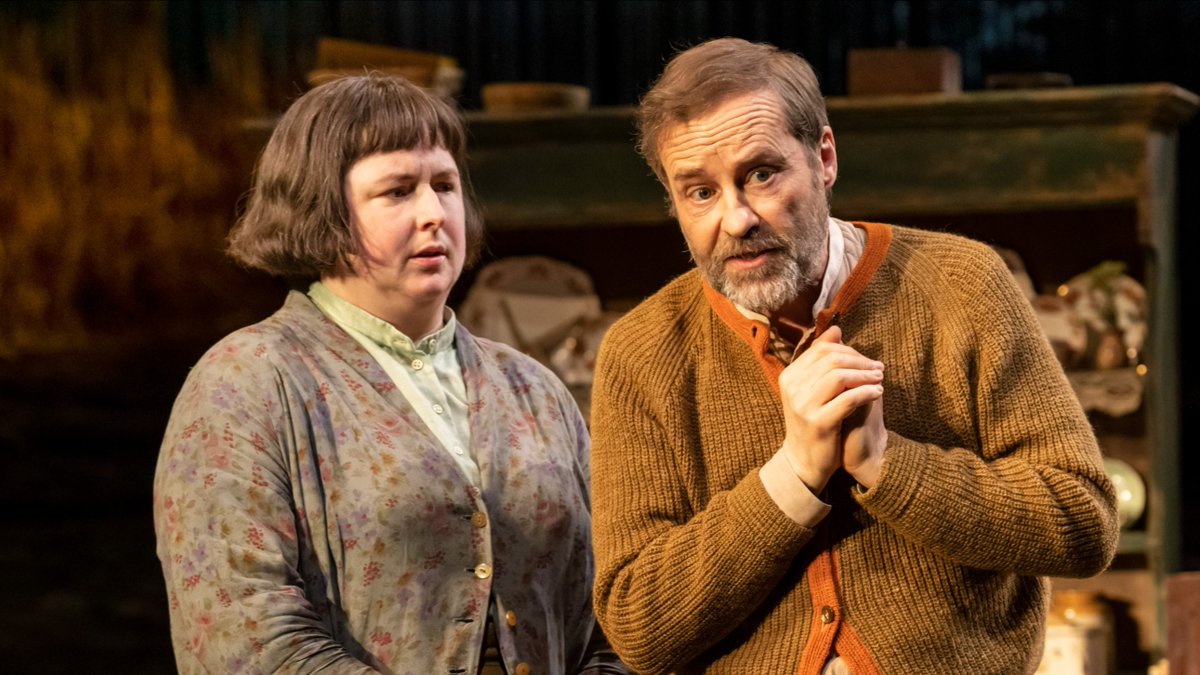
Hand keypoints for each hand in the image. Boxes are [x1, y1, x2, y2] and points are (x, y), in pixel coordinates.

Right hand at [778, 326, 884, 493]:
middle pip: (831, 360)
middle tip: (878, 369)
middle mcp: (792, 389)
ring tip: (880, 380)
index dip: (849, 351)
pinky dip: (866, 392)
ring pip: (839, 377)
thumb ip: (822, 360)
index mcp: (789, 377)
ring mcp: (803, 406)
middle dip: (860, 361)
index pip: (821, 350)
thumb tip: (836, 329)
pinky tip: (878, 393)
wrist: (804, 460)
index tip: (868, 361)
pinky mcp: (818, 423)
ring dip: (865, 375)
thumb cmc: (814, 421)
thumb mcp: (813, 389)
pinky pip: (848, 399)